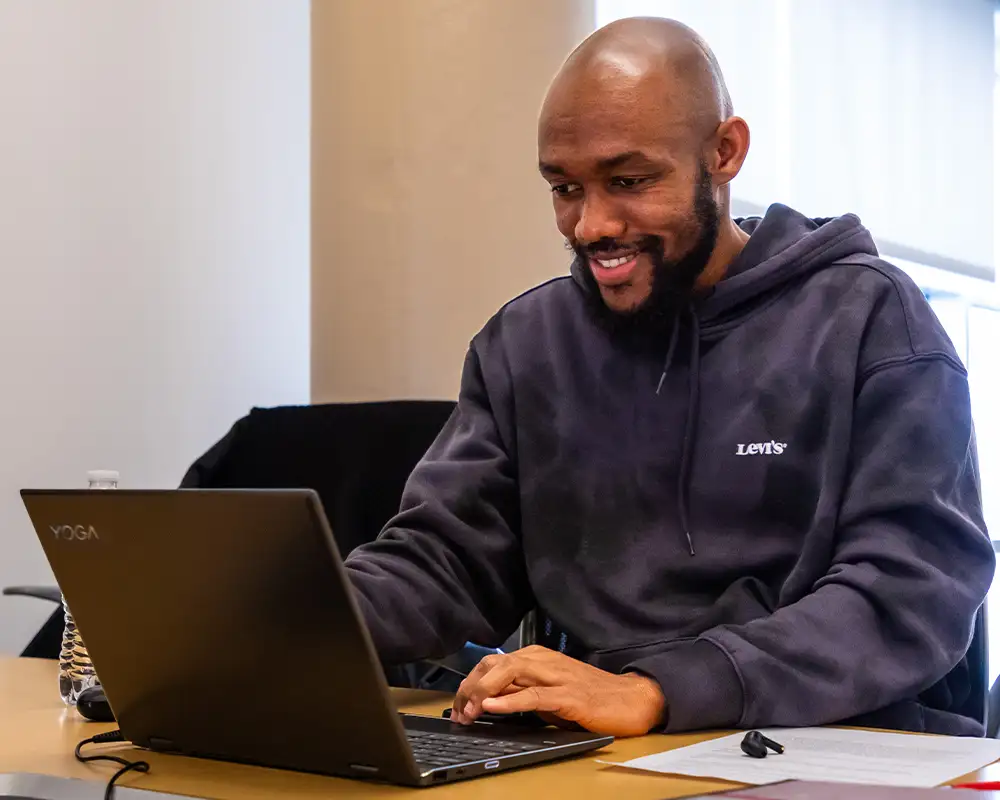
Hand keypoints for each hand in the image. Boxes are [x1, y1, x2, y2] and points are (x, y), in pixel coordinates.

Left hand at [450, 645, 665, 736]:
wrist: (629, 699)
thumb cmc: (590, 696)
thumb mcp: (548, 690)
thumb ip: (522, 690)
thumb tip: (489, 701)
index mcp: (536, 657)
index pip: (492, 663)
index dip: (470, 682)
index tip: (457, 704)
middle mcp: (542, 660)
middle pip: (495, 665)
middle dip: (470, 687)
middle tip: (457, 711)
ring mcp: (555, 675)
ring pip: (509, 674)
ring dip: (483, 693)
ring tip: (468, 711)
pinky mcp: (568, 695)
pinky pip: (532, 695)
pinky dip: (509, 701)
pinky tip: (492, 707)